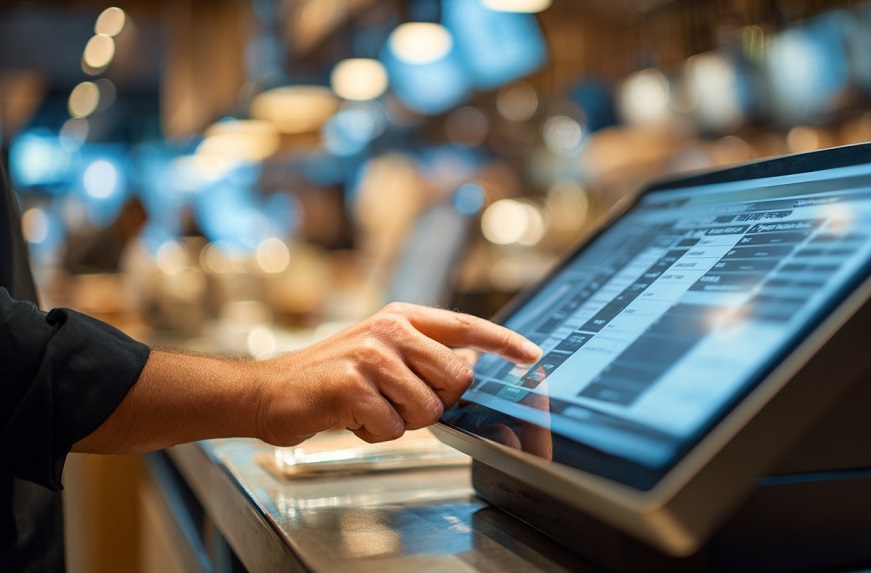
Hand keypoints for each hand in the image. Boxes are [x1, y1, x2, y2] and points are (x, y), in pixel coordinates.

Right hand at [254, 302, 541, 445]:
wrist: (271, 391)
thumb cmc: (331, 376)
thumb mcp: (381, 353)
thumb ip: (425, 356)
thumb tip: (470, 367)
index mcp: (402, 318)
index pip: (465, 326)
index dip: (502, 342)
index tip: (532, 355)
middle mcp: (390, 329)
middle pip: (455, 378)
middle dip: (436, 402)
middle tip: (399, 399)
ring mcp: (371, 355)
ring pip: (428, 408)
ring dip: (401, 420)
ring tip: (371, 406)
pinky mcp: (352, 385)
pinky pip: (394, 427)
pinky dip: (376, 432)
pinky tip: (352, 417)